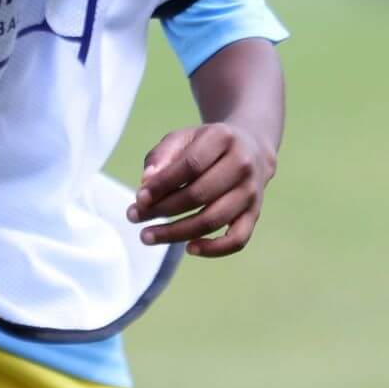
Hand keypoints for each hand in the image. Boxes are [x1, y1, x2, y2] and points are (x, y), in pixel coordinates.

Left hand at [127, 121, 274, 257]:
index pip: (190, 165)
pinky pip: (237, 240)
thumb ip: (162, 156)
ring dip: (176, 233)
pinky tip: (188, 248)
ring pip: (213, 220)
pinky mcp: (255, 214)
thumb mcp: (184, 138)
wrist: (250, 148)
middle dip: (162, 210)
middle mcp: (242, 164)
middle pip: (199, 195)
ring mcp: (251, 192)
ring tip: (147, 236)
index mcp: (223, 138)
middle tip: (134, 217)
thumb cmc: (206, 145)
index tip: (138, 198)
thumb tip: (145, 183)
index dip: (162, 184)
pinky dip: (213, 249)